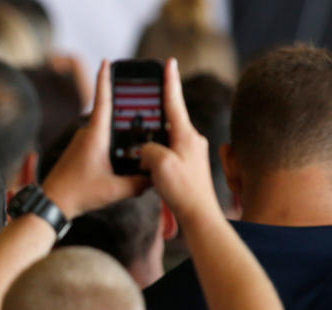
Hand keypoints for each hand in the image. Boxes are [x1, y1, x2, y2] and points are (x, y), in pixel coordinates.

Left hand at [42, 60, 148, 218]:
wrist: (51, 204)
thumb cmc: (80, 194)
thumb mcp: (116, 190)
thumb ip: (140, 182)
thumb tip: (156, 176)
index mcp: (96, 134)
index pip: (103, 100)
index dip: (105, 79)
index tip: (106, 61)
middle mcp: (86, 134)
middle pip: (110, 115)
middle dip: (126, 110)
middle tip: (145, 103)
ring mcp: (80, 143)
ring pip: (105, 131)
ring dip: (119, 132)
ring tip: (139, 135)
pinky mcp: (77, 152)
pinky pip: (98, 142)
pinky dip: (111, 144)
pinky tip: (121, 156)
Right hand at [140, 59, 220, 227]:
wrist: (199, 215)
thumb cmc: (183, 191)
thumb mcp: (160, 165)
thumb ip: (148, 149)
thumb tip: (144, 148)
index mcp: (186, 135)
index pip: (174, 102)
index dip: (170, 81)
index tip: (169, 62)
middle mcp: (192, 140)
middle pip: (168, 120)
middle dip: (153, 116)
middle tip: (143, 110)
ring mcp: (191, 153)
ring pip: (165, 138)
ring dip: (151, 141)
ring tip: (142, 148)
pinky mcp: (188, 165)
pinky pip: (166, 152)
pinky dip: (154, 154)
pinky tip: (147, 164)